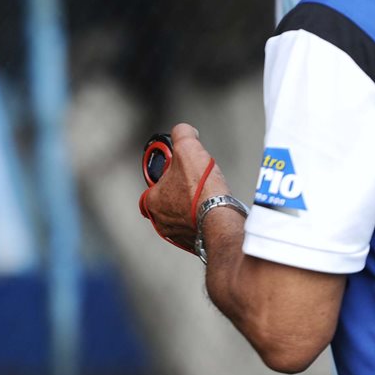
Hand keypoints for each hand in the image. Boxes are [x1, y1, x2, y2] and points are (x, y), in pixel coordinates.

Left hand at [142, 123, 231, 247]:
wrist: (222, 218)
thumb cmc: (201, 188)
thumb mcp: (187, 147)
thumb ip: (182, 133)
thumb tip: (184, 130)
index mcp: (152, 202)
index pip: (153, 186)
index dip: (166, 175)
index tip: (179, 169)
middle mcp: (162, 222)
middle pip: (170, 200)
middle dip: (182, 190)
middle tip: (196, 182)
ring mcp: (180, 235)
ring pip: (184, 215)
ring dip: (193, 205)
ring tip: (207, 194)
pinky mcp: (198, 243)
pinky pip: (199, 227)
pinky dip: (205, 218)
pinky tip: (214, 207)